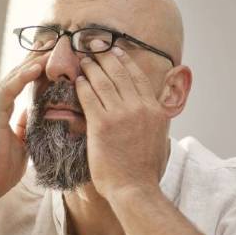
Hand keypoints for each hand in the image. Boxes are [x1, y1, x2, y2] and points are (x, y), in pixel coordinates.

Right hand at [0, 49, 49, 206]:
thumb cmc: (2, 169)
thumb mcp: (22, 144)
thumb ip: (25, 126)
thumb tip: (32, 113)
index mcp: (5, 110)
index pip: (23, 83)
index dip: (38, 68)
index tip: (56, 56)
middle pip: (18, 74)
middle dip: (36, 58)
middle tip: (55, 42)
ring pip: (13, 77)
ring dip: (32, 62)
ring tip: (51, 50)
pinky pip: (7, 90)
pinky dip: (21, 77)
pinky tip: (36, 67)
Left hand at [74, 41, 168, 199]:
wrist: (135, 188)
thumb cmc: (144, 170)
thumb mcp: (158, 138)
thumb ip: (152, 119)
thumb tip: (150, 111)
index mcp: (154, 110)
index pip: (138, 77)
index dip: (125, 61)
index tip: (115, 50)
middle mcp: (140, 108)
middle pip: (120, 73)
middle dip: (105, 56)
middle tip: (94, 45)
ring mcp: (121, 115)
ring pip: (103, 82)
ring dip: (91, 67)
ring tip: (83, 59)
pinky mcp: (102, 124)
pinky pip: (89, 97)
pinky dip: (82, 86)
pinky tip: (77, 80)